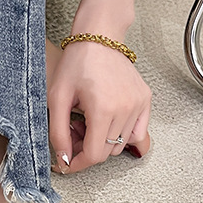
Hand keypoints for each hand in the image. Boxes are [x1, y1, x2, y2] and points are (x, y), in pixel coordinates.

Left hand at [48, 40, 151, 173]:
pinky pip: (136, 132)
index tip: (66, 164)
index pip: (94, 155)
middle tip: (73, 133)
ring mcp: (139, 104)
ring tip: (86, 122)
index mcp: (104, 109)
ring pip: (120, 145)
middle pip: (107, 153)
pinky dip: (120, 135)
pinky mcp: (145, 100)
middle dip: (86, 151)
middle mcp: (126, 108)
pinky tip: (104, 122)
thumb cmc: (76, 64)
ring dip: (102, 142)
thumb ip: (58, 133)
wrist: (99, 38)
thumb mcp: (56, 99)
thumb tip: (64, 159)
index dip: (77, 164)